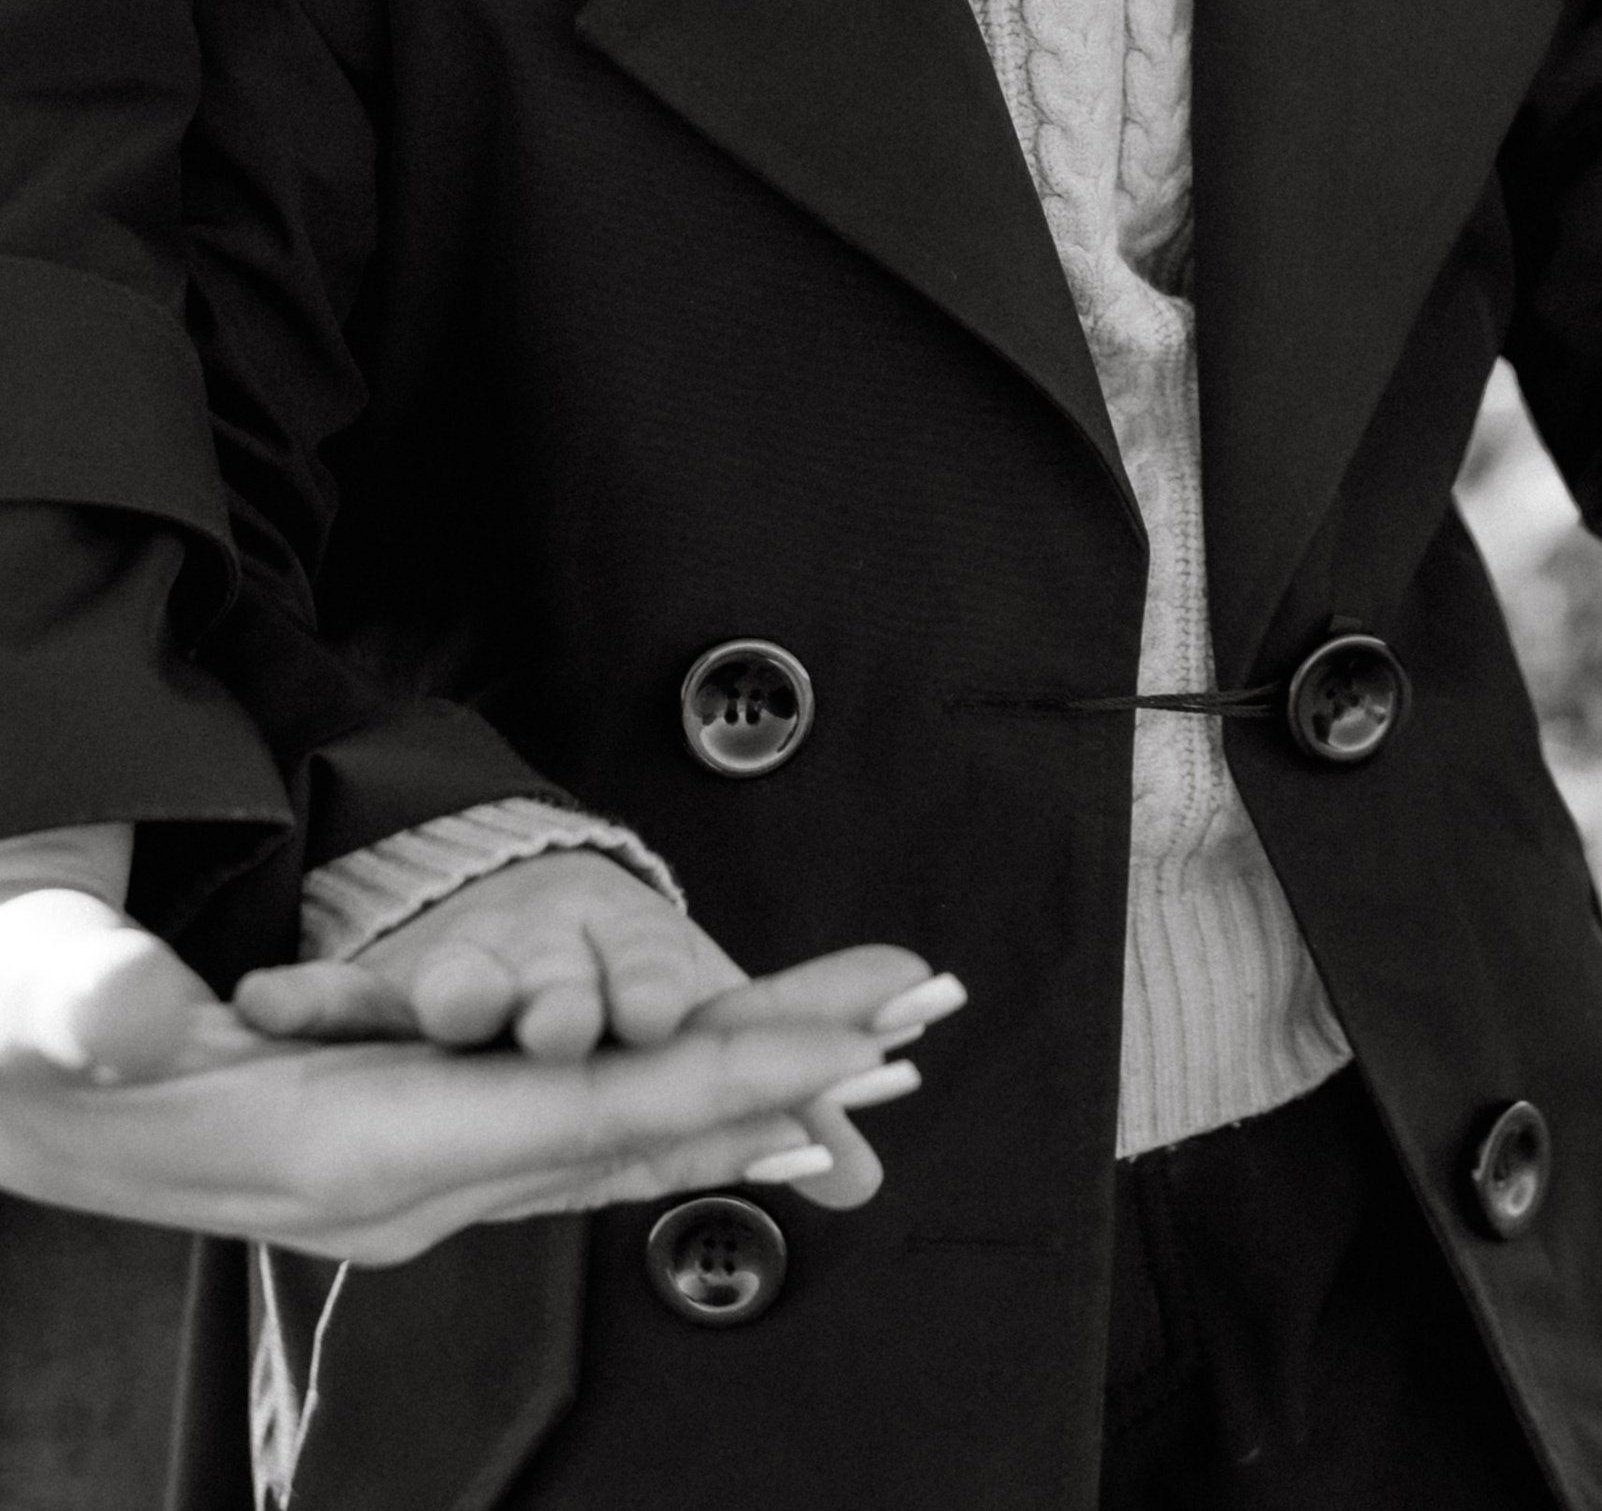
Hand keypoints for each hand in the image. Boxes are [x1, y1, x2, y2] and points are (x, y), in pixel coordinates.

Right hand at [0, 885, 958, 1259]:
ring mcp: (412, 1173)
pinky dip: (674, 1107)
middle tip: (924, 1017)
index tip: (846, 1049)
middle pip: (634, 1132)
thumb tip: (132, 1017)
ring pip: (619, 1138)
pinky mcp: (408, 1146)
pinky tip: (743, 1102)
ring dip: (749, 1089)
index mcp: (350, 1151)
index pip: (573, 1119)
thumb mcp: (44, 1003)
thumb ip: (92, 1005)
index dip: (719, 1080)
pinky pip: (575, 1135)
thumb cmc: (24, 1033)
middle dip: (785, 1074)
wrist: (1, 1088)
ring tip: (877, 1047)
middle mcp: (406, 1183)